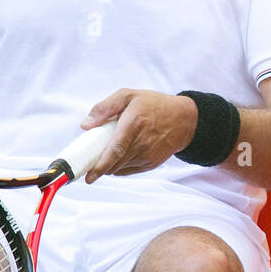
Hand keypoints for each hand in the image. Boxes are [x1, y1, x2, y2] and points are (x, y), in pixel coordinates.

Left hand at [80, 90, 196, 182]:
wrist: (184, 120)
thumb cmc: (154, 105)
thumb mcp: (129, 95)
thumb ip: (105, 107)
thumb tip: (86, 125)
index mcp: (134, 123)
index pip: (115, 150)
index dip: (101, 166)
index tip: (89, 176)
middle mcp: (142, 142)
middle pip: (115, 162)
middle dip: (99, 165)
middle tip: (90, 160)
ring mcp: (148, 155)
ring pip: (120, 167)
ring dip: (110, 163)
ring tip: (110, 149)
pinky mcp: (152, 163)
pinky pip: (129, 169)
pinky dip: (120, 165)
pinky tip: (121, 153)